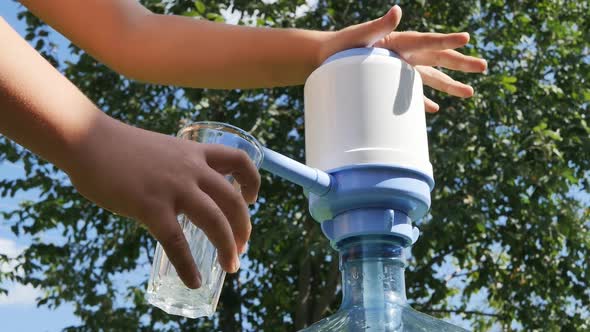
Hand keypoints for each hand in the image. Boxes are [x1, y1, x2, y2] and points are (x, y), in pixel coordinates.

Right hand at [65, 117, 260, 288]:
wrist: (88, 139)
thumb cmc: (120, 148)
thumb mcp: (162, 151)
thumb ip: (177, 169)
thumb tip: (181, 195)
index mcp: (194, 153)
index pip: (238, 160)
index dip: (253, 181)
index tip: (252, 199)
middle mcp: (191, 169)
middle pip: (234, 200)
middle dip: (244, 227)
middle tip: (241, 246)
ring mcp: (173, 188)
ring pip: (215, 221)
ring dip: (228, 247)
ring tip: (231, 266)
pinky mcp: (150, 206)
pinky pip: (176, 242)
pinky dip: (188, 266)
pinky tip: (194, 281)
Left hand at [321, 5, 486, 112]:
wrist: (322, 58)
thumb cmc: (339, 45)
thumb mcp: (359, 35)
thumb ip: (378, 25)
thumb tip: (396, 10)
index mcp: (399, 41)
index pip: (428, 41)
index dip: (447, 40)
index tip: (467, 38)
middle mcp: (403, 54)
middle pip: (438, 59)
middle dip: (461, 64)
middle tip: (484, 67)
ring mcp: (398, 69)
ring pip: (429, 78)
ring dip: (450, 86)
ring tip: (470, 93)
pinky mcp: (388, 82)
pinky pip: (410, 94)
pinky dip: (422, 101)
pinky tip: (435, 108)